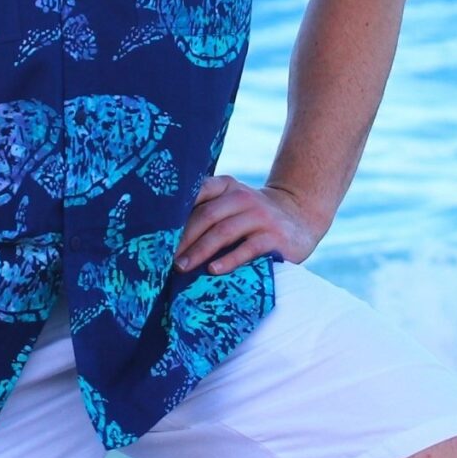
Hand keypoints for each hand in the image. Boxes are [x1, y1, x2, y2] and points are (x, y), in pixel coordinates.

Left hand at [175, 176, 327, 275]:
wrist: (299, 217)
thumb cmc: (252, 216)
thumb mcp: (232, 203)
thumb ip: (206, 209)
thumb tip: (164, 236)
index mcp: (227, 187)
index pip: (198, 192)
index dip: (177, 211)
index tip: (158, 231)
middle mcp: (243, 197)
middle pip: (207, 215)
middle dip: (184, 238)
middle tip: (166, 259)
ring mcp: (260, 216)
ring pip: (224, 232)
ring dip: (200, 251)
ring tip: (182, 268)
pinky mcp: (274, 237)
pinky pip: (248, 248)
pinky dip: (229, 260)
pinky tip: (213, 271)